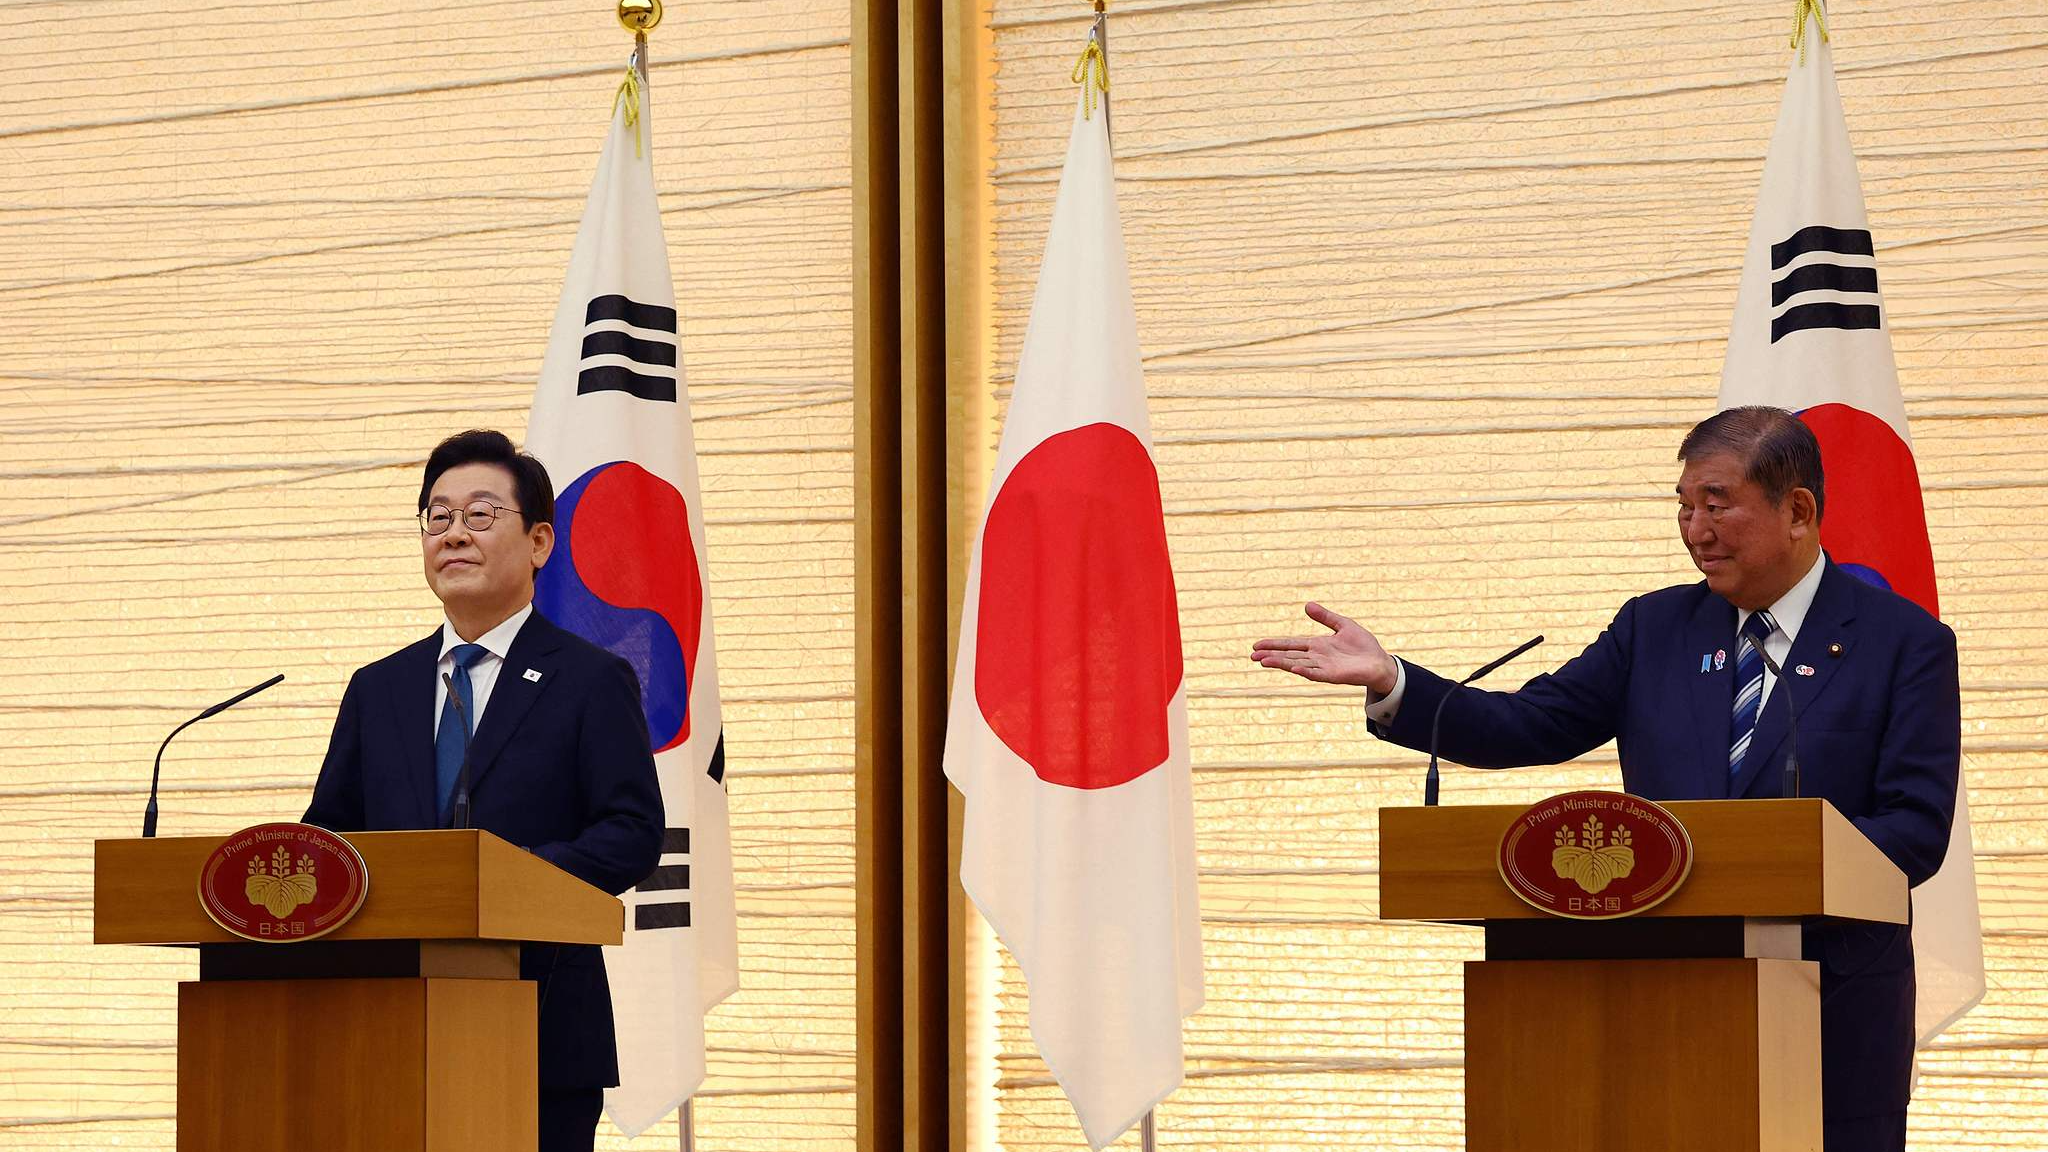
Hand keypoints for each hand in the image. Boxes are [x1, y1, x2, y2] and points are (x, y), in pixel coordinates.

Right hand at [1250, 602, 1399, 692]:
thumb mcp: (1343, 625)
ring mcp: (1323, 667)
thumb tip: (1306, 605)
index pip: (1290, 644)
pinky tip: (1293, 667)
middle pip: (1289, 655)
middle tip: (1252, 656)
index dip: (1274, 644)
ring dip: (1281, 663)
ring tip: (1264, 662)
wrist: (1380, 662)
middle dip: (1271, 655)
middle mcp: (1316, 657)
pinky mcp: (1333, 676)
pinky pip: (1315, 673)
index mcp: (1316, 645)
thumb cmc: (1363, 645)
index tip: (1256, 645)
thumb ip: (1325, 616)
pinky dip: (1304, 670)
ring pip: (1297, 664)